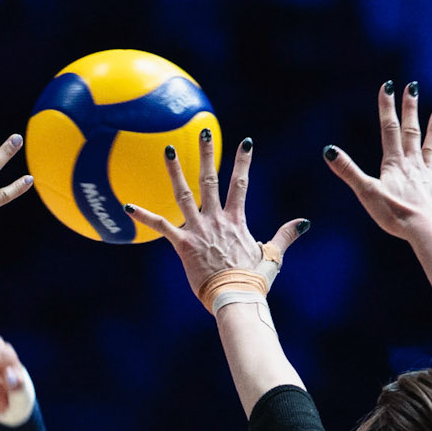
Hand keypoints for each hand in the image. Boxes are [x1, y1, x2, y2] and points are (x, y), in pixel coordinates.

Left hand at [125, 131, 307, 304]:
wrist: (235, 297)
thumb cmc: (253, 281)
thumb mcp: (272, 256)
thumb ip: (285, 235)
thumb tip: (304, 222)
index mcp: (236, 221)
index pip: (241, 183)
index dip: (243, 162)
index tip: (246, 142)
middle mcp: (217, 219)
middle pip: (211, 179)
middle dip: (208, 154)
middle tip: (204, 133)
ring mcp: (199, 230)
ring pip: (184, 194)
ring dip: (175, 170)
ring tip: (169, 149)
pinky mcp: (183, 245)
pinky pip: (160, 226)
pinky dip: (143, 215)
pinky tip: (127, 205)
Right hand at [323, 83, 431, 244]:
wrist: (426, 231)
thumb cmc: (395, 214)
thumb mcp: (366, 193)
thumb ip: (348, 171)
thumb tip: (329, 150)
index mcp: (395, 164)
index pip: (389, 129)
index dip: (387, 107)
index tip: (387, 86)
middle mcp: (415, 165)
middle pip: (411, 132)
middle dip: (410, 109)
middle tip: (413, 86)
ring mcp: (431, 177)